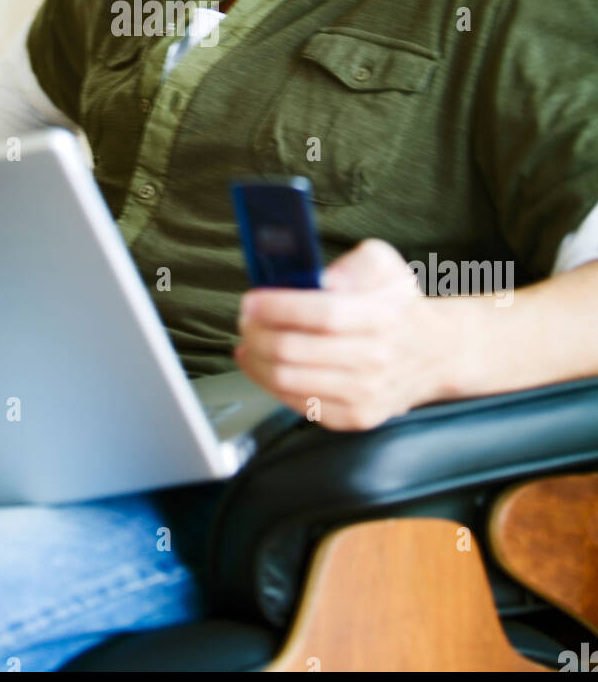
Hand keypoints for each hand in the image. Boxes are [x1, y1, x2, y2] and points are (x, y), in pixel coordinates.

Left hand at [234, 237, 450, 429]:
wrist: (435, 352)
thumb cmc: (399, 305)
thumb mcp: (385, 265)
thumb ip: (354, 264)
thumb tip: (323, 279)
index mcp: (381, 317)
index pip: (321, 314)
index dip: (278, 307)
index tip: (252, 300)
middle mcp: (375, 359)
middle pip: (295, 350)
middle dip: (256, 332)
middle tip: (245, 320)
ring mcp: (365, 394)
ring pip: (288, 380)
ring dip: (256, 359)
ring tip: (248, 341)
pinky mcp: (356, 417)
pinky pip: (299, 404)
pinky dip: (270, 384)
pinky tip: (261, 365)